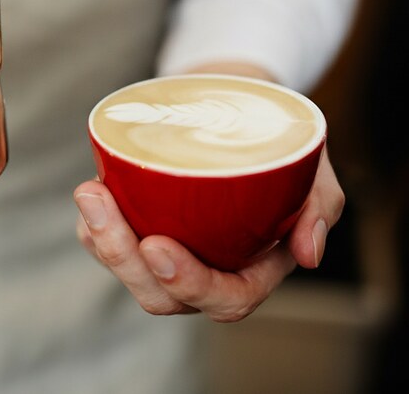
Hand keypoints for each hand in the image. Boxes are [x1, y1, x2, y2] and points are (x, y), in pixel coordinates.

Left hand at [73, 63, 345, 321]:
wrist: (239, 108)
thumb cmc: (278, 146)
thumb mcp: (313, 172)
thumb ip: (318, 209)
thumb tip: (309, 254)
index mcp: (251, 271)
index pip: (223, 298)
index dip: (189, 283)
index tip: (157, 246)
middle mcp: (206, 271)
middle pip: (160, 294)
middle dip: (124, 259)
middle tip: (101, 206)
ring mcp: (168, 253)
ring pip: (127, 270)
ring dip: (101, 239)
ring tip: (90, 193)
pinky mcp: (138, 229)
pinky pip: (106, 244)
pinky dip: (93, 225)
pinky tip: (92, 191)